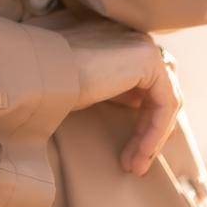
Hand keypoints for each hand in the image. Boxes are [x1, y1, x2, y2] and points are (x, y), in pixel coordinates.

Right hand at [54, 16, 182, 176]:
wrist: (41, 72)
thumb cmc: (53, 81)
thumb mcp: (91, 88)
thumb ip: (115, 88)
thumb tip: (136, 107)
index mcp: (123, 44)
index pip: (147, 87)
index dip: (142, 124)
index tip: (127, 155)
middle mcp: (137, 39)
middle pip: (158, 95)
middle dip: (148, 134)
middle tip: (133, 165)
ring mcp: (145, 46)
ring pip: (164, 101)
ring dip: (151, 138)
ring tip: (134, 167)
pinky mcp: (149, 60)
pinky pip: (165, 103)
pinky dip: (155, 132)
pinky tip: (140, 154)